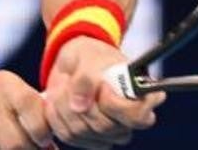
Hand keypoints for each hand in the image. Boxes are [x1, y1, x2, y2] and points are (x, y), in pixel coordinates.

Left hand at [42, 38, 164, 149]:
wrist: (75, 65)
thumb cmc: (90, 57)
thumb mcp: (88, 56)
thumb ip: (86, 77)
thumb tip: (79, 106)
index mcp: (141, 97)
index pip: (138, 116)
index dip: (115, 105)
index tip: (102, 86)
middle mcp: (128, 121)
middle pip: (104, 126)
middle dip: (82, 100)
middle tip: (73, 79)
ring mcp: (109, 134)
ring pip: (81, 131)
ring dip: (64, 105)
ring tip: (64, 85)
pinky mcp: (88, 140)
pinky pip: (67, 135)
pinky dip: (56, 115)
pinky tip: (59, 99)